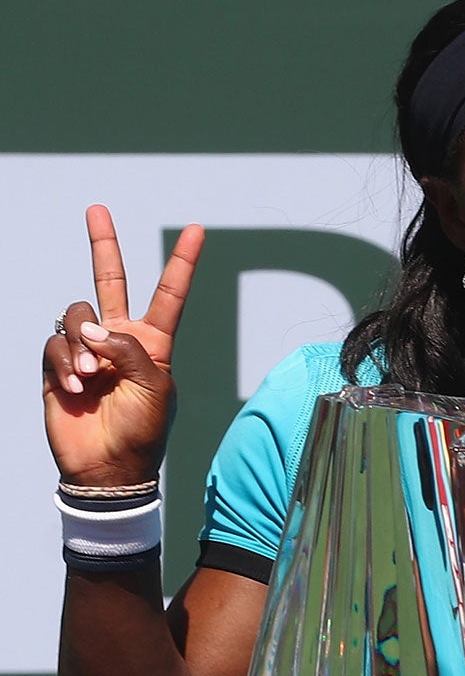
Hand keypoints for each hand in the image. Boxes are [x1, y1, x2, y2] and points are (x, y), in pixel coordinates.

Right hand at [43, 206, 204, 487]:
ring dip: (84, 343)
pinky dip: (65, 362)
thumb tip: (91, 326)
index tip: (196, 230)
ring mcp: (87, 349)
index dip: (182, 263)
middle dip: (103, 245)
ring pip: (77, 313)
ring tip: (92, 377)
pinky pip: (56, 342)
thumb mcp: (153, 387)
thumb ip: (129, 348)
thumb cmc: (141, 430)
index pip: (169, 294)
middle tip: (96, 209)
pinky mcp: (58, 362)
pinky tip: (75, 388)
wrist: (107, 466)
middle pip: (110, 281)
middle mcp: (119, 338)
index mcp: (153, 342)